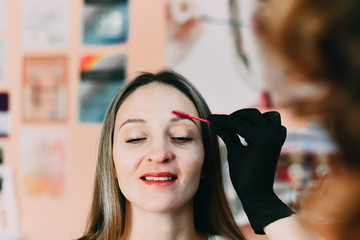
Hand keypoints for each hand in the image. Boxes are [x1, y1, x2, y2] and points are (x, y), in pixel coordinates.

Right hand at [208, 108, 292, 233]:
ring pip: (268, 116)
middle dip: (235, 117)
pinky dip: (266, 124)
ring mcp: (277, 137)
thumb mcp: (233, 153)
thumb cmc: (243, 176)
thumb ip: (226, 134)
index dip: (221, 119)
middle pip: (251, 115)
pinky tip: (254, 130)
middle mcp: (272, 134)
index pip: (237, 122)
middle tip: (222, 122)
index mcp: (260, 138)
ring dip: (253, 118)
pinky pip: (276, 125)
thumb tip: (214, 123)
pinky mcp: (279, 141)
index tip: (210, 117)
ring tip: (240, 124)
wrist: (258, 193)